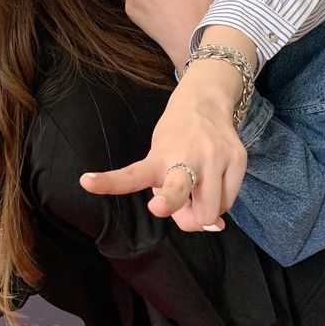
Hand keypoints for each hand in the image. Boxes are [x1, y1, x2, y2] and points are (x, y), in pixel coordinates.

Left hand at [80, 61, 244, 230]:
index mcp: (159, 157)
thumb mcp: (161, 158)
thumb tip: (207, 224)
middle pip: (177, 195)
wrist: (206, 101)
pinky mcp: (238, 159)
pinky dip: (220, 200)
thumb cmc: (177, 139)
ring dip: (203, 212)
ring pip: (211, 213)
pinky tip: (215, 182)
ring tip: (199, 191)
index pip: (132, 175)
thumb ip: (174, 197)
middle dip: (173, 209)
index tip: (86, 181)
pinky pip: (229, 202)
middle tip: (161, 206)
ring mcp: (216, 157)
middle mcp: (188, 155)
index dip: (110, 182)